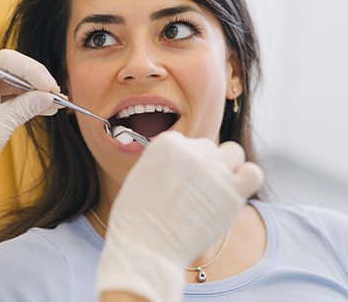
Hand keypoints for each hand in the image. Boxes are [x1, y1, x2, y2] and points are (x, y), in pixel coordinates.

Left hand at [0, 49, 60, 237]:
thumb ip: (25, 107)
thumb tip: (48, 97)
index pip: (7, 61)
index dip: (32, 70)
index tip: (50, 87)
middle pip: (12, 70)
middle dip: (36, 81)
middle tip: (56, 95)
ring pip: (13, 84)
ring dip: (34, 93)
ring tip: (55, 104)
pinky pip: (9, 97)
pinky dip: (25, 103)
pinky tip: (44, 108)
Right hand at [96, 131, 262, 301]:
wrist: (145, 247)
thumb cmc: (136, 218)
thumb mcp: (141, 175)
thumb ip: (164, 162)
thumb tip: (183, 163)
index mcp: (167, 143)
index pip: (185, 142)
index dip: (182, 163)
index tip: (176, 181)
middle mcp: (192, 151)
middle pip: (208, 148)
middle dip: (202, 166)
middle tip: (192, 192)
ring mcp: (214, 171)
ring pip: (233, 153)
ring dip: (227, 167)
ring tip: (214, 190)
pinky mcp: (233, 193)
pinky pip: (253, 174)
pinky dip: (246, 179)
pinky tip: (232, 194)